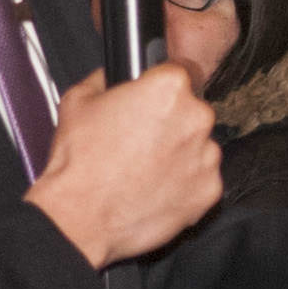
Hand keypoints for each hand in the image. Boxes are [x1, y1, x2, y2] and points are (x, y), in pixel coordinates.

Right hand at [28, 67, 223, 270]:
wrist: (80, 217)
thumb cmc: (79, 161)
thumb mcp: (78, 100)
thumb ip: (105, 77)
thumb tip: (113, 74)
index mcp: (169, 88)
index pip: (181, 71)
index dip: (164, 86)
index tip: (154, 100)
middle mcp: (196, 118)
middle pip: (192, 111)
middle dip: (172, 121)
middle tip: (141, 139)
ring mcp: (207, 156)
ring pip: (199, 146)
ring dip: (180, 153)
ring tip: (146, 168)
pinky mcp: (210, 191)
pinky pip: (202, 180)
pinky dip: (185, 184)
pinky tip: (156, 188)